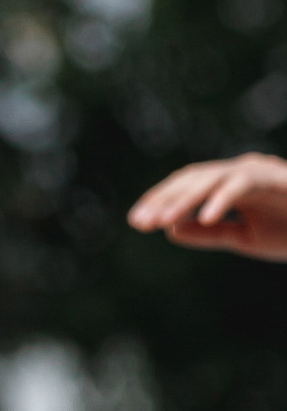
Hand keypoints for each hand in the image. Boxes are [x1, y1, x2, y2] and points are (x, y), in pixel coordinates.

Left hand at [126, 152, 286, 260]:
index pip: (187, 187)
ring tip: (163, 221)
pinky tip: (206, 217)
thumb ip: (211, 233)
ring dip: (184, 198)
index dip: (160, 201)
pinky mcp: (277, 177)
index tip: (137, 222)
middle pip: (192, 178)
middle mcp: (242, 172)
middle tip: (139, 223)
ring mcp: (260, 171)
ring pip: (212, 177)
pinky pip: (243, 183)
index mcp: (230, 185)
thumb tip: (170, 230)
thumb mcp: (246, 238)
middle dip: (163, 200)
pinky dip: (222, 198)